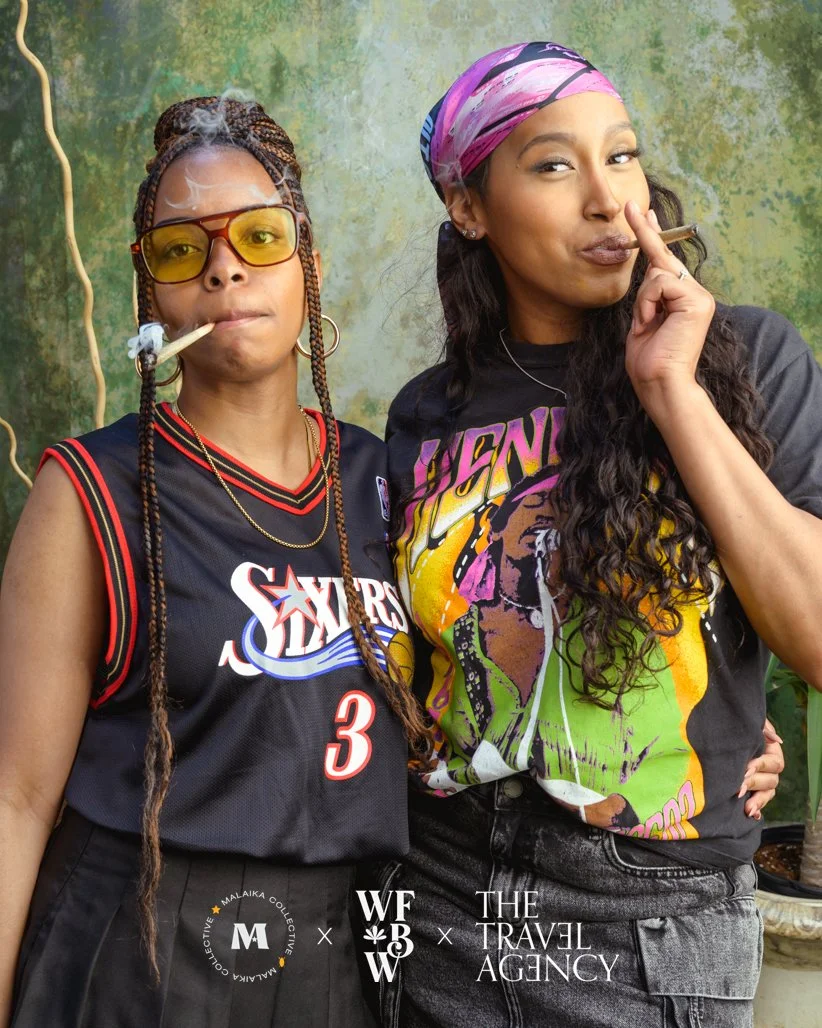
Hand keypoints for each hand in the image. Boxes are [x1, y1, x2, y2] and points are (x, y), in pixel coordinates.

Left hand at [623, 200, 714, 405]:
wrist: (659, 383)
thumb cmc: (648, 361)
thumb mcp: (643, 320)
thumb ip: (649, 295)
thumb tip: (651, 266)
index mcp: (683, 299)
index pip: (666, 260)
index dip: (653, 234)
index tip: (643, 211)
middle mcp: (696, 294)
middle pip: (661, 260)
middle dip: (645, 241)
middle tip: (633, 225)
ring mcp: (699, 296)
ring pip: (655, 274)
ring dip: (642, 302)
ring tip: (648, 326)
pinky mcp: (697, 300)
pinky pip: (659, 284)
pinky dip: (648, 304)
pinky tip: (654, 323)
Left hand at [738, 719, 784, 819]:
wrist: (722, 732)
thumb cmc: (737, 725)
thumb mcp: (751, 723)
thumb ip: (762, 728)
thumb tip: (777, 740)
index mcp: (772, 752)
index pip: (773, 763)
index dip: (760, 766)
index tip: (746, 768)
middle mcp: (770, 769)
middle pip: (770, 780)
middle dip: (753, 783)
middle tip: (737, 788)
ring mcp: (763, 781)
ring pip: (767, 794)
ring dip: (757, 801)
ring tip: (747, 808)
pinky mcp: (753, 791)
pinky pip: (759, 802)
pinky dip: (756, 809)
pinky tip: (751, 815)